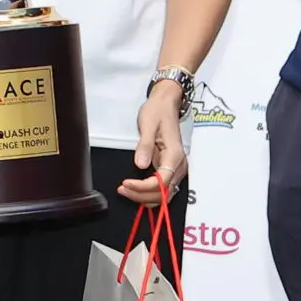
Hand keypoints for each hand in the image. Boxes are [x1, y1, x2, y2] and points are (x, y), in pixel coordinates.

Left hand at [114, 83, 186, 208]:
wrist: (165, 104)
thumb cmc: (157, 112)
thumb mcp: (148, 125)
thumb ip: (144, 146)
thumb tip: (141, 165)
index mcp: (175, 155)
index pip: (161, 182)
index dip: (143, 187)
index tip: (126, 183)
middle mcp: (178, 165)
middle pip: (163, 193)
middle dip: (141, 195)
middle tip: (122, 189)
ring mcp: (175, 169)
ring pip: (163, 194)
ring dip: (145, 197)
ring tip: (125, 189)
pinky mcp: (170, 169)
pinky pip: (162, 188)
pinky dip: (149, 193)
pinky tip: (135, 188)